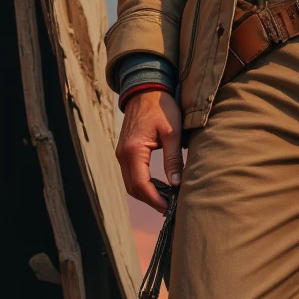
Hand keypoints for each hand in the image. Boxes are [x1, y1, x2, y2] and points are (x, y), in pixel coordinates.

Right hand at [116, 90, 182, 212]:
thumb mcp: (173, 133)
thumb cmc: (162, 108)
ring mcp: (121, 153)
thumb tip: (176, 184)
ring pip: (131, 183)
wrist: (146, 90)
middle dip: (151, 201)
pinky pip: (131, 174)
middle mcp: (123, 154)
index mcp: (133, 150)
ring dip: (147, 194)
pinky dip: (143, 184)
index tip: (169, 208)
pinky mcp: (124, 152)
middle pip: (133, 188)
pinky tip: (159, 187)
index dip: (155, 200)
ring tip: (166, 200)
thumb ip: (174, 159)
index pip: (141, 185)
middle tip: (170, 208)